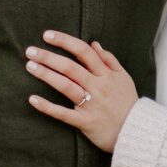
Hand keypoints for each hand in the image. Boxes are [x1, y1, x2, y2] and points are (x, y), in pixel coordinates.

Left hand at [25, 31, 139, 152]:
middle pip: (70, 67)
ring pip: (66, 86)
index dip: (64, 41)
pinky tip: (32, 99)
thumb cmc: (128, 103)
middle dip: (48, 57)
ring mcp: (91, 105)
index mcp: (106, 74)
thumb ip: (109, 60)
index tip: (47, 35)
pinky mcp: (85, 122)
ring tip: (29, 66)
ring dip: (46, 75)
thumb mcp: (124, 78)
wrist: (137, 132)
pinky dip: (48, 107)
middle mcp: (98, 87)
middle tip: (30, 50)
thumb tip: (94, 43)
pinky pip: (63, 113)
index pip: (84, 51)